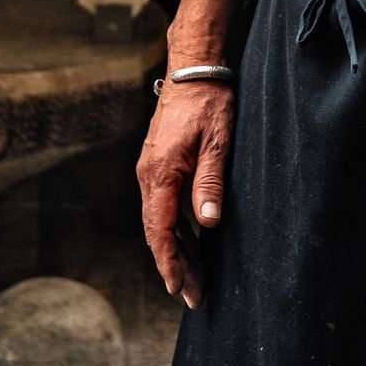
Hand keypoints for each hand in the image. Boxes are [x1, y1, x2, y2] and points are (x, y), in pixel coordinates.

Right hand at [136, 78, 234, 308]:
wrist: (194, 69)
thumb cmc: (208, 102)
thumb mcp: (216, 141)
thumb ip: (209, 182)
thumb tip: (208, 223)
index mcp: (161, 172)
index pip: (161, 229)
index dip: (170, 262)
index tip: (179, 289)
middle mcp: (149, 174)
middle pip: (157, 230)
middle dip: (174, 265)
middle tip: (194, 296)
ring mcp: (151, 169)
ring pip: (159, 220)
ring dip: (175, 250)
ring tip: (193, 279)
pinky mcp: (159, 164)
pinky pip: (163, 205)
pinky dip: (174, 229)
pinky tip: (190, 244)